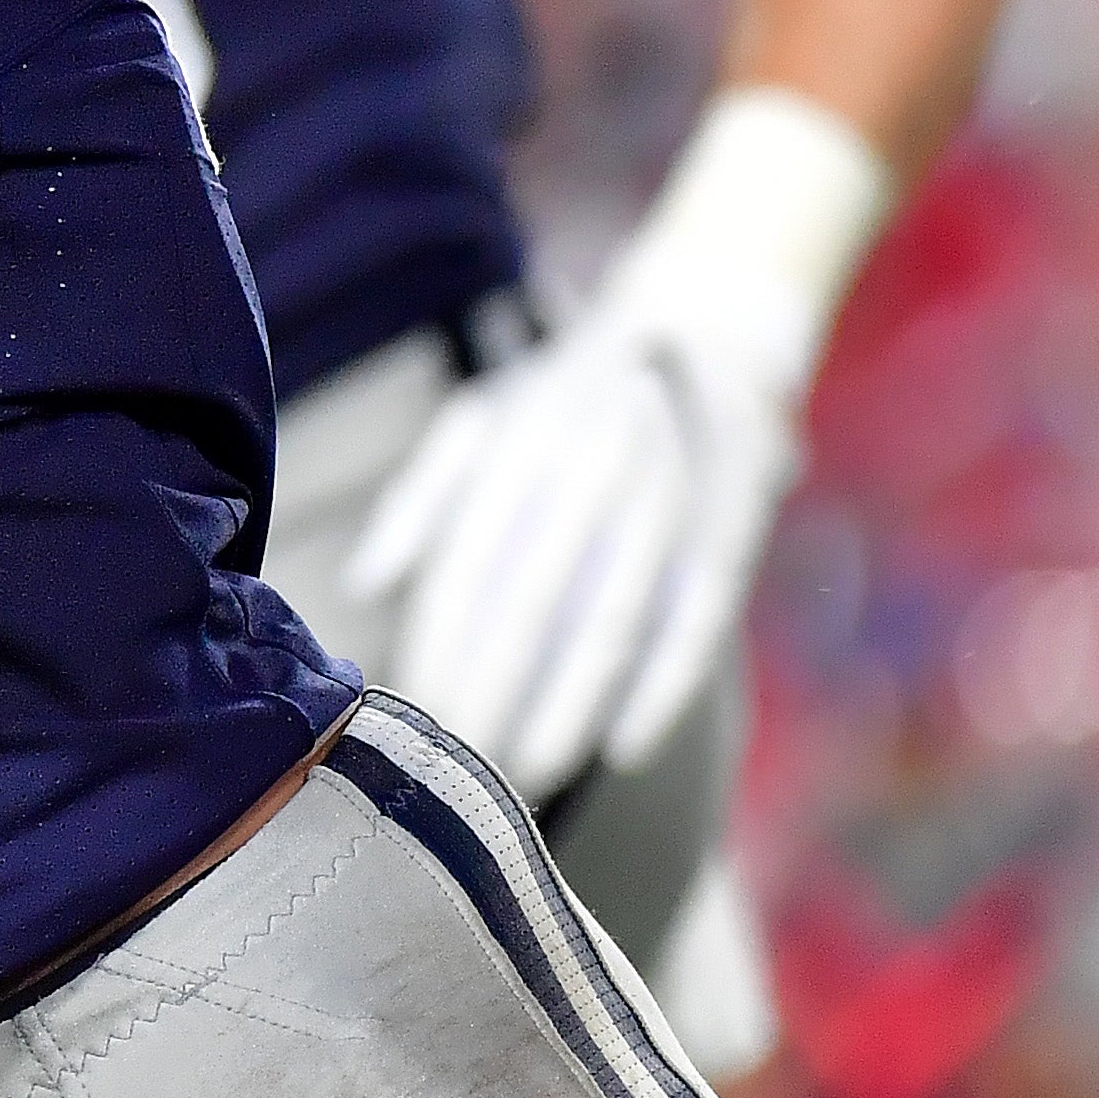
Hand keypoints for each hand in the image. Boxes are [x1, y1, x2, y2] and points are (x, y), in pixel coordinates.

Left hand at [355, 286, 799, 803]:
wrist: (706, 325)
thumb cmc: (565, 397)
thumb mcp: (482, 421)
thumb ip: (422, 500)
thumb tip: (365, 585)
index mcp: (513, 439)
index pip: (463, 564)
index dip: (437, 648)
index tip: (413, 720)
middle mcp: (584, 461)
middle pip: (528, 599)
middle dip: (492, 691)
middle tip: (461, 768)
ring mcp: (663, 492)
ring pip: (610, 616)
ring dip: (569, 703)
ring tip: (530, 773)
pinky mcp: (733, 527)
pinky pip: (694, 620)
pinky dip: (660, 687)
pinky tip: (624, 749)